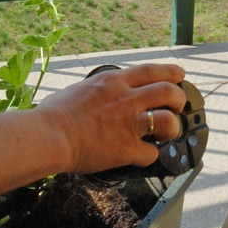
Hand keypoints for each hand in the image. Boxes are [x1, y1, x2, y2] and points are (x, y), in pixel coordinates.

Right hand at [39, 61, 185, 175]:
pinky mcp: (127, 148)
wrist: (48, 135)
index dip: (171, 72)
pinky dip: (149, 156)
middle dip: (179, 99)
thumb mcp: (81, 88)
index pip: (152, 70)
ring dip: (172, 128)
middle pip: (169, 92)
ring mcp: (129, 124)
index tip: (180, 75)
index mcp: (114, 82)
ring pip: (169, 121)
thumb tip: (100, 93)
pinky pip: (151, 153)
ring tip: (166, 134)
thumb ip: (99, 90)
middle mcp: (126, 99)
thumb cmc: (54, 114)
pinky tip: (141, 156)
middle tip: (177, 107)